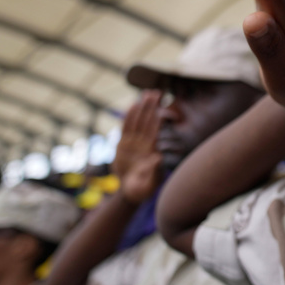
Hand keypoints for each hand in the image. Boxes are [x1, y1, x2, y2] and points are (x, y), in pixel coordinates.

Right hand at [112, 90, 163, 205]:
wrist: (131, 192)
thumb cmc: (144, 189)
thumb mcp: (151, 182)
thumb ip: (155, 170)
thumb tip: (159, 157)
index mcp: (152, 150)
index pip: (155, 130)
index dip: (157, 116)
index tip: (161, 105)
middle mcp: (144, 144)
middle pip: (147, 122)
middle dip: (151, 107)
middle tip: (155, 92)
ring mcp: (134, 143)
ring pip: (138, 122)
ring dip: (141, 109)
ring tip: (145, 95)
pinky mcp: (123, 145)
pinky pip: (126, 128)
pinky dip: (129, 117)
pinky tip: (133, 105)